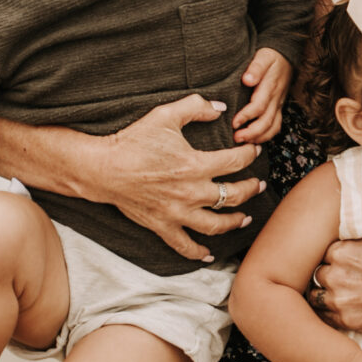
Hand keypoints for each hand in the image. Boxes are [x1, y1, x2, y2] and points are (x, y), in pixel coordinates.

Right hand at [82, 95, 261, 262]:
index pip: (235, 161)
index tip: (254, 150)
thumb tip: (219, 107)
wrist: (103, 169)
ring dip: (235, 221)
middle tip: (259, 184)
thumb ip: (195, 107)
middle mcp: (191, 192)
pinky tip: (209, 255)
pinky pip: (185, 246)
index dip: (250, 154)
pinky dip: (198, 253)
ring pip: (217, 224)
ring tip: (245, 217)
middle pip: (234, 195)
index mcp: (195, 165)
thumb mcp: (165, 115)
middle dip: (252, 189)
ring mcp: (178, 213)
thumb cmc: (133, 141)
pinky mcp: (163, 226)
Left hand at [232, 48, 292, 142]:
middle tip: (237, 138)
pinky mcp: (278, 108)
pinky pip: (276, 126)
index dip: (246, 116)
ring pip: (273, 127)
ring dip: (259, 137)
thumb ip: (255, 68)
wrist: (285, 56)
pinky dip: (266, 136)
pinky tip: (255, 141)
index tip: (234, 123)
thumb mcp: (263, 56)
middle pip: (267, 122)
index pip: (259, 106)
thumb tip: (247, 80)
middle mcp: (275, 99)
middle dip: (252, 133)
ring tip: (244, 143)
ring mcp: (278, 105)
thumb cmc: (271, 56)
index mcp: (270, 87)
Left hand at [312, 234, 361, 334]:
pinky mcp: (347, 319)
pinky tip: (342, 307)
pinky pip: (326, 317)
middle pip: (317, 275)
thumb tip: (343, 225)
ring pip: (316, 297)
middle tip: (341, 278)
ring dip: (324, 295)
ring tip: (338, 294)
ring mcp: (340, 299)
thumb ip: (357, 234)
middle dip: (327, 276)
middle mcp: (335, 275)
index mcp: (340, 251)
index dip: (331, 259)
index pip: (321, 254)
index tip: (339, 263)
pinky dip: (330, 313)